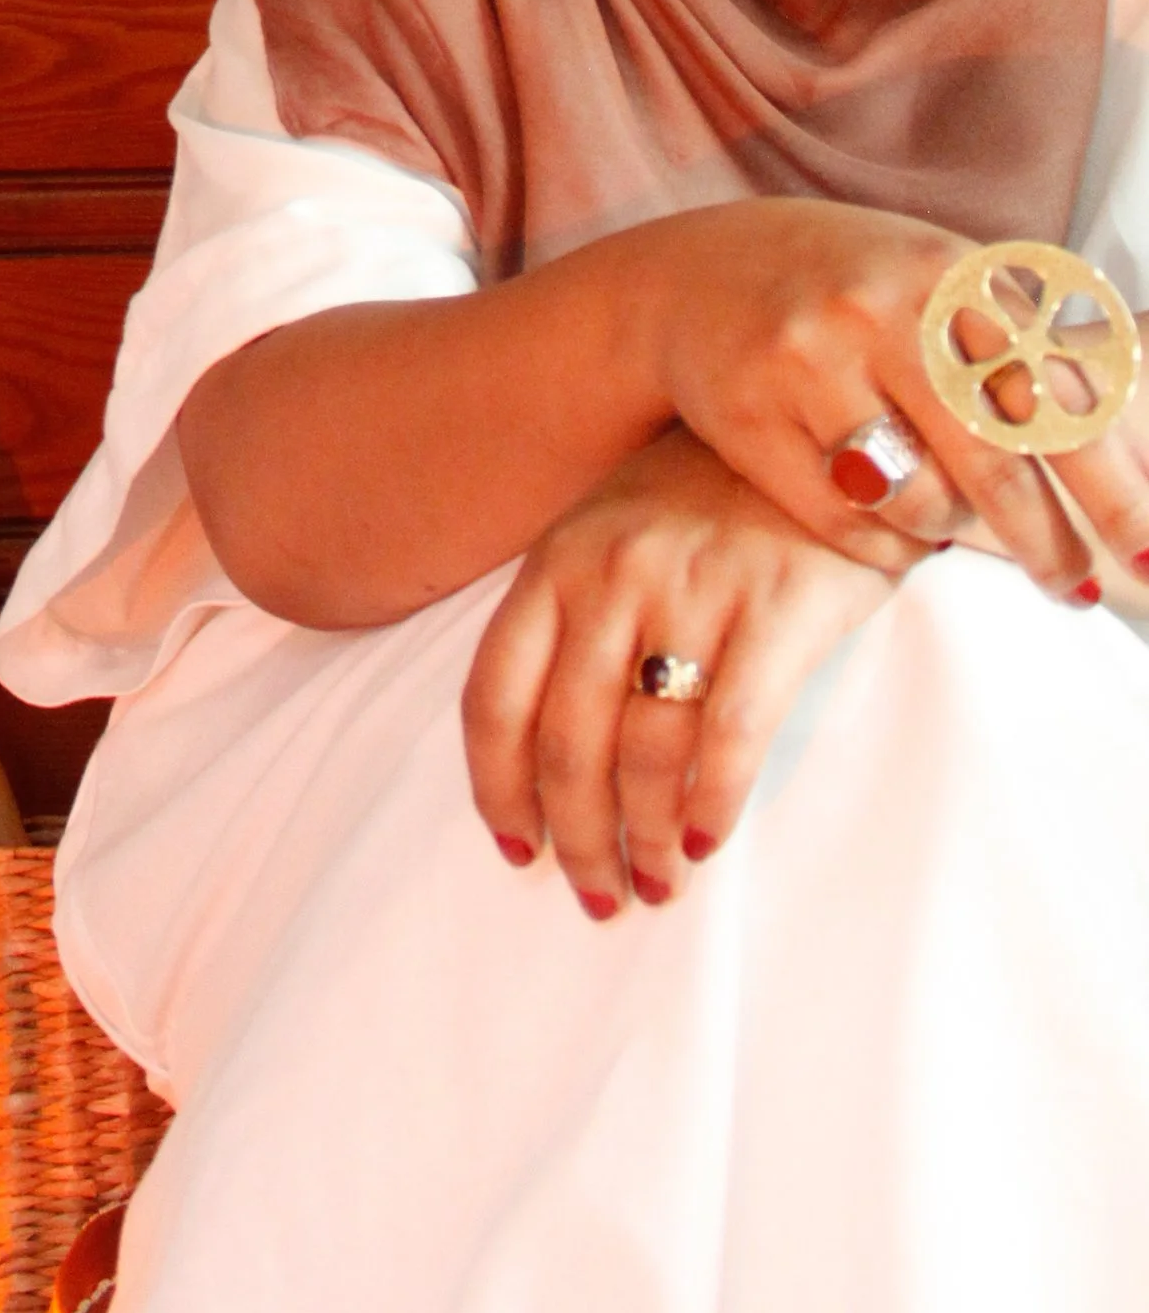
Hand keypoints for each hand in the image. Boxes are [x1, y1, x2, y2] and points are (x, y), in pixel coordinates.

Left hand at [462, 427, 903, 914]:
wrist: (818, 418)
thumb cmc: (707, 495)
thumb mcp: (612, 531)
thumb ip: (573, 619)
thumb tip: (544, 756)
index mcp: (556, 561)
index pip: (493, 696)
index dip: (496, 788)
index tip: (515, 847)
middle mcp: (612, 575)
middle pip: (566, 743)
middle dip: (575, 837)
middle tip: (599, 894)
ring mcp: (694, 588)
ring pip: (643, 751)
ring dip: (643, 838)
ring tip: (658, 881)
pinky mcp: (779, 607)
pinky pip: (730, 734)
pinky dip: (711, 802)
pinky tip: (706, 838)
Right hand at [631, 197, 1148, 593]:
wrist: (694, 274)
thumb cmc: (854, 292)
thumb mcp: (940, 286)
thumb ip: (1030, 350)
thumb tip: (1140, 457)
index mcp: (950, 269)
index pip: (1060, 390)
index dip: (1117, 480)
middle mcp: (882, 306)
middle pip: (999, 456)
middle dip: (1052, 540)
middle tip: (1078, 587)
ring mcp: (809, 359)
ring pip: (920, 499)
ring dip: (953, 532)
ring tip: (953, 524)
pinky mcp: (749, 417)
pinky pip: (848, 524)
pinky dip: (885, 546)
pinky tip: (890, 529)